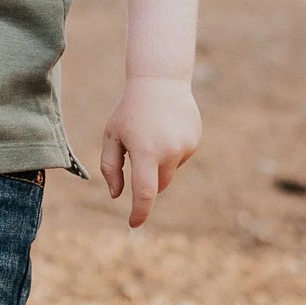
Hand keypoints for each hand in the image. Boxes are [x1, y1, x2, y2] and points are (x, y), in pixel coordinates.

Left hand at [99, 76, 200, 228]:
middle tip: (137, 153)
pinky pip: (179, 158)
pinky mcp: (194, 141)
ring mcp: (185, 146)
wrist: (160, 80)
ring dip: (159, 163)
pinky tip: (165, 129)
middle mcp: (169, 152)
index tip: (133, 224)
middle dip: (147, 179)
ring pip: (169, 171)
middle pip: (158, 184)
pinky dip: (170, 152)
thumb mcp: (112, 136)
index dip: (140, 212)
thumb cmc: (130, 110)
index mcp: (145, 151)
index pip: (145, 193)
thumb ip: (110, 168)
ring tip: (152, 133)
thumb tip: (117, 195)